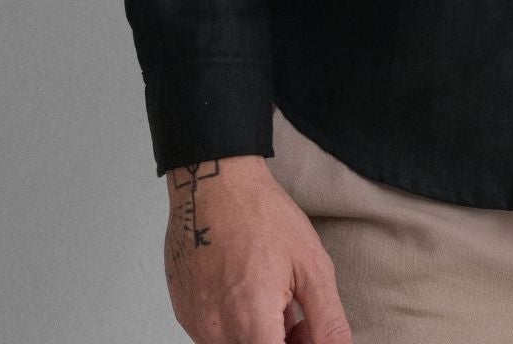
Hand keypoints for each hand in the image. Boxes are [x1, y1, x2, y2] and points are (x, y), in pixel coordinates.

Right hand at [163, 155, 351, 342]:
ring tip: (273, 300)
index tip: (306, 331)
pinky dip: (236, 328)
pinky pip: (214, 337)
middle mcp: (217, 332)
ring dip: (258, 337)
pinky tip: (248, 295)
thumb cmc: (261, 215)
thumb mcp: (311, 264)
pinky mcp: (185, 315)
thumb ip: (327, 320)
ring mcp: (196, 325)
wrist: (214, 183)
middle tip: (297, 319)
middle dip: (280, 343)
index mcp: (252, 323)